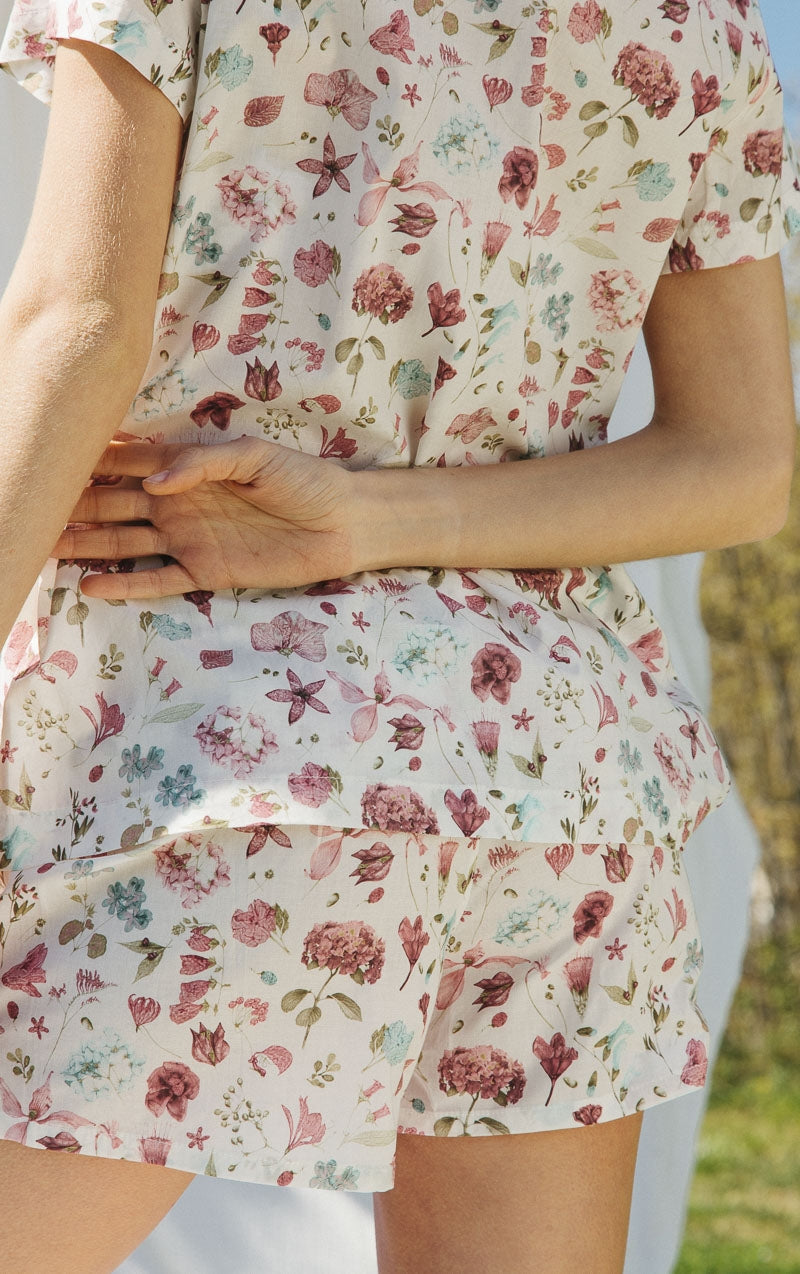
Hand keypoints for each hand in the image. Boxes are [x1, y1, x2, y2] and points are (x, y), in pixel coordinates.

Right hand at [53, 436, 359, 598]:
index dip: (93, 460)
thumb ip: (204, 464)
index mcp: (188, 468)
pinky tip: (90, 585)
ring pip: (125, 541)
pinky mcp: (204, 572)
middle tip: (33, 506)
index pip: (130, 461)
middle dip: (76, 503)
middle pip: (115, 503)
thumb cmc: (303, 480)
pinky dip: (125, 583)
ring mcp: (188, 538)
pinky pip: (156, 579)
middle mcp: (178, 503)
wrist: (342, 524)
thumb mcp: (256, 456)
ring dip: (87, 543)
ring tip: (46, 546)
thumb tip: (155, 483)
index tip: (52, 455)